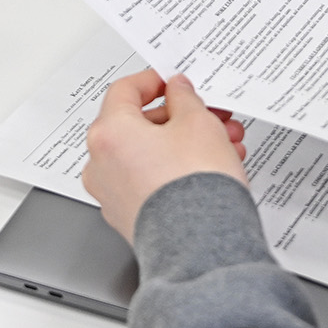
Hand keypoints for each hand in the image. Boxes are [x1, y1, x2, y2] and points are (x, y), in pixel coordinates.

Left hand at [83, 71, 249, 242]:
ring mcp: (113, 194)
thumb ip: (185, 97)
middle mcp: (101, 164)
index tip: (173, 81)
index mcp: (108, 134)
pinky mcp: (130, 217)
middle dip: (182, 117)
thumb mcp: (198, 123)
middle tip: (211, 113)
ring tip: (226, 142)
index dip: (153, 81)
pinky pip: (152, 180)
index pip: (124, 90)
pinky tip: (213, 167)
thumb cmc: (192, 187)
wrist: (201, 246)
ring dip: (187, 142)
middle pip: (140, 125)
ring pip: (151, 154)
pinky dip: (178, 168)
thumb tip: (178, 89)